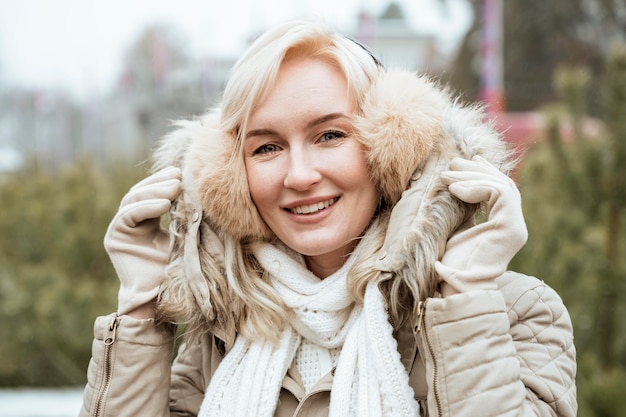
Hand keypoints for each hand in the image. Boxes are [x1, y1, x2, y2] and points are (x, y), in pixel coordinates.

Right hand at [104, 167, 181, 314]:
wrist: (164, 297)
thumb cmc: (180, 269)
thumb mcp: (186, 236)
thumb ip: (187, 216)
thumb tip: (202, 192)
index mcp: (148, 220)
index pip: (152, 192)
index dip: (164, 180)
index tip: (182, 173)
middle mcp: (132, 222)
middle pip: (141, 192)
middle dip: (160, 182)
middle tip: (179, 176)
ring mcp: (121, 229)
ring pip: (133, 200)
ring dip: (155, 191)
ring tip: (175, 187)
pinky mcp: (114, 239)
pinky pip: (127, 215)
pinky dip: (146, 207)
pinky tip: (165, 204)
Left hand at [436, 156, 526, 294]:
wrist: (456, 286)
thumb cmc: (452, 264)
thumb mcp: (457, 228)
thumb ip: (464, 210)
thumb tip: (456, 186)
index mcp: (503, 225)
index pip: (500, 190)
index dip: (483, 173)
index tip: (462, 164)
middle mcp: (514, 225)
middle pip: (502, 184)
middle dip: (475, 170)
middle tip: (452, 163)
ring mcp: (515, 226)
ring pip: (501, 186)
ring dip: (471, 177)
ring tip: (446, 177)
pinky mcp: (511, 227)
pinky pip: (498, 193)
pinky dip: (475, 187)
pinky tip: (455, 190)